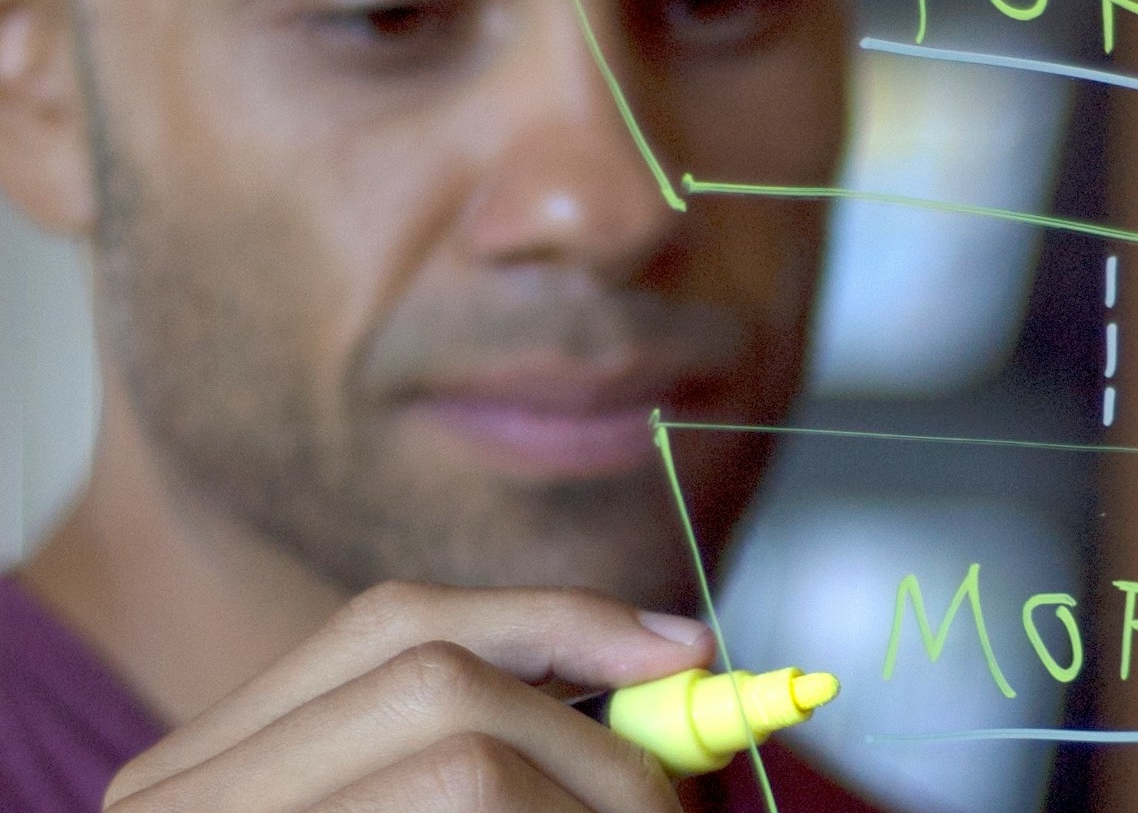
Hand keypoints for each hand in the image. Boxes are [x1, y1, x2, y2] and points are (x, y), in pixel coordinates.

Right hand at [103, 580, 715, 812]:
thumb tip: (675, 658)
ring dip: (594, 795)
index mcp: (202, 766)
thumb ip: (491, 743)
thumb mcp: (403, 806)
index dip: (557, 621)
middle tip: (677, 800)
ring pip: (463, 765)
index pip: (395, 623)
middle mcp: (174, 802)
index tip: (684, 649)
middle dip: (590, 729)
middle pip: (432, 676)